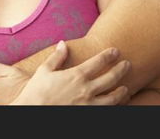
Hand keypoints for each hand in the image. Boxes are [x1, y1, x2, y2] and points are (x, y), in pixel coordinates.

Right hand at [12, 41, 129, 104]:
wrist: (32, 113)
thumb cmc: (36, 92)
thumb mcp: (44, 70)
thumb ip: (57, 57)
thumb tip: (63, 43)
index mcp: (76, 75)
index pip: (99, 61)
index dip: (109, 55)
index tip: (116, 51)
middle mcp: (86, 90)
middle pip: (111, 78)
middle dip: (121, 70)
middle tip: (127, 64)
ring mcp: (88, 105)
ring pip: (113, 99)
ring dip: (121, 92)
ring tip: (125, 88)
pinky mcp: (87, 116)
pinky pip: (105, 111)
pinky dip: (114, 108)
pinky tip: (116, 105)